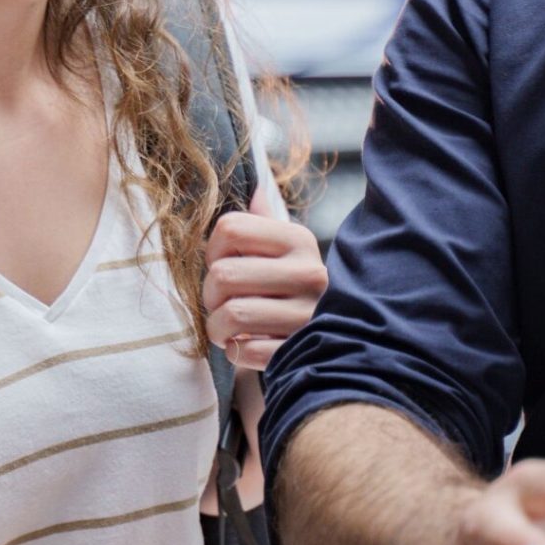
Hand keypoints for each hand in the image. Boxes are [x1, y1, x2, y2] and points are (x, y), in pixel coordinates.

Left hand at [201, 204, 325, 369]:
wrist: (334, 339)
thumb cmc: (293, 290)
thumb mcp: (287, 251)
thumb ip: (266, 224)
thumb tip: (256, 191)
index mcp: (299, 240)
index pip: (230, 228)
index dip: (213, 250)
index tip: (222, 265)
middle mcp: (309, 273)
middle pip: (223, 275)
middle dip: (210, 295)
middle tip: (220, 304)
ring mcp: (306, 315)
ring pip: (231, 315)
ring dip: (218, 328)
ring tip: (229, 330)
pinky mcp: (299, 351)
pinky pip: (245, 352)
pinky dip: (237, 353)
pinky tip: (247, 347)